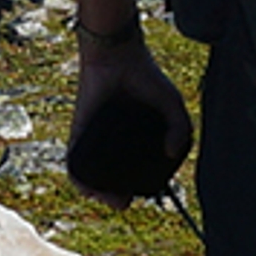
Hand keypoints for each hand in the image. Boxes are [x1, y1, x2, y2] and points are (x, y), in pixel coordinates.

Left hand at [65, 37, 193, 205]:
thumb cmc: (144, 75)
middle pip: (113, 177)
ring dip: (96, 192)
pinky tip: (85, 188)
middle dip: (117, 196)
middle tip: (123, 201)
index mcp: (136, 138)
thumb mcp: (171, 103)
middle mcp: (115, 141)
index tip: (145, 192)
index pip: (137, 170)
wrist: (117, 55)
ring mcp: (96, 138)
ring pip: (92, 174)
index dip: (140, 186)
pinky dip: (77, 176)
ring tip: (106, 199)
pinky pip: (74, 160)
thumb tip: (172, 154)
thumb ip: (182, 128)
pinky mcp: (79, 132)